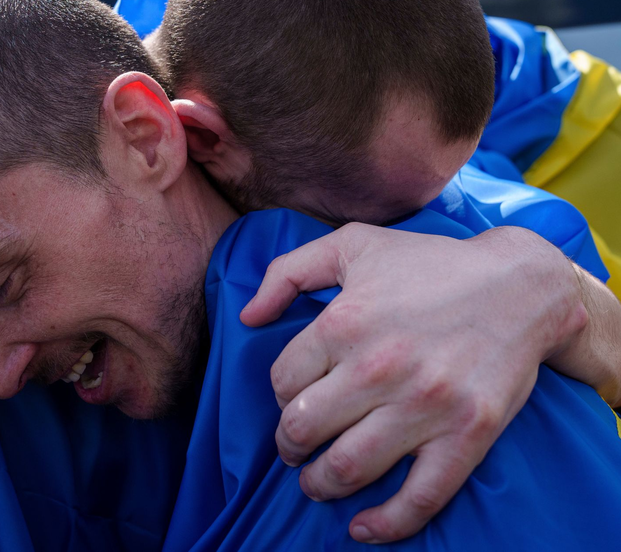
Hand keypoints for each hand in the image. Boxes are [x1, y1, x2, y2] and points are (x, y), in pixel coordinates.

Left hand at [241, 223, 587, 542]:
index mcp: (345, 322)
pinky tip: (361, 528)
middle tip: (293, 445)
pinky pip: (420, 497)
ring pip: (346, 468)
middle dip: (288, 444)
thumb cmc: (429, 263)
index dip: (279, 393)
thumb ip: (287, 272)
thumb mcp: (351, 245)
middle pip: (303, 428)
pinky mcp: (466, 435)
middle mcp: (379, 367)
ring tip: (314, 482)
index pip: (282, 381)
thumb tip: (248, 317)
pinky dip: (385, 524)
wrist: (520, 286)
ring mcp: (425, 406)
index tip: (292, 396)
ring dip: (318, 484)